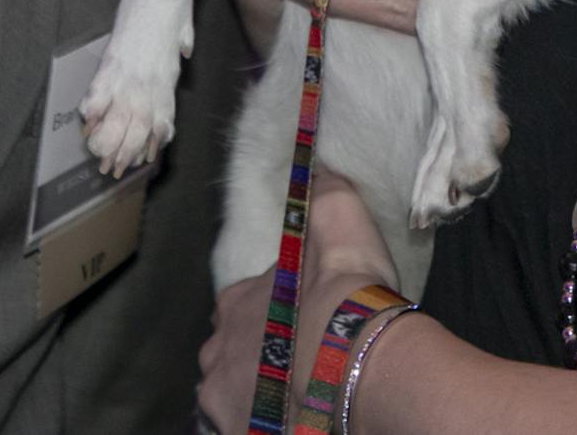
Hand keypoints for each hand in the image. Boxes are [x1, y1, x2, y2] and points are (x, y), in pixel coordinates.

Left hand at [196, 170, 400, 432]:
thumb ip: (327, 196)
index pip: (242, 306)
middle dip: (258, 358)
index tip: (300, 322)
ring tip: (299, 397)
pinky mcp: (236, 433)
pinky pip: (244, 426)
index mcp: (236, 302)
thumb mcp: (342, 224)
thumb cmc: (346, 297)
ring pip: (234, 395)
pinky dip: (263, 422)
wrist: (358, 369)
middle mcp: (217, 352)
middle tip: (300, 365)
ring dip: (258, 393)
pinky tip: (294, 417)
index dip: (272, 314)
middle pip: (231, 354)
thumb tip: (320, 168)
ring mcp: (222, 401)